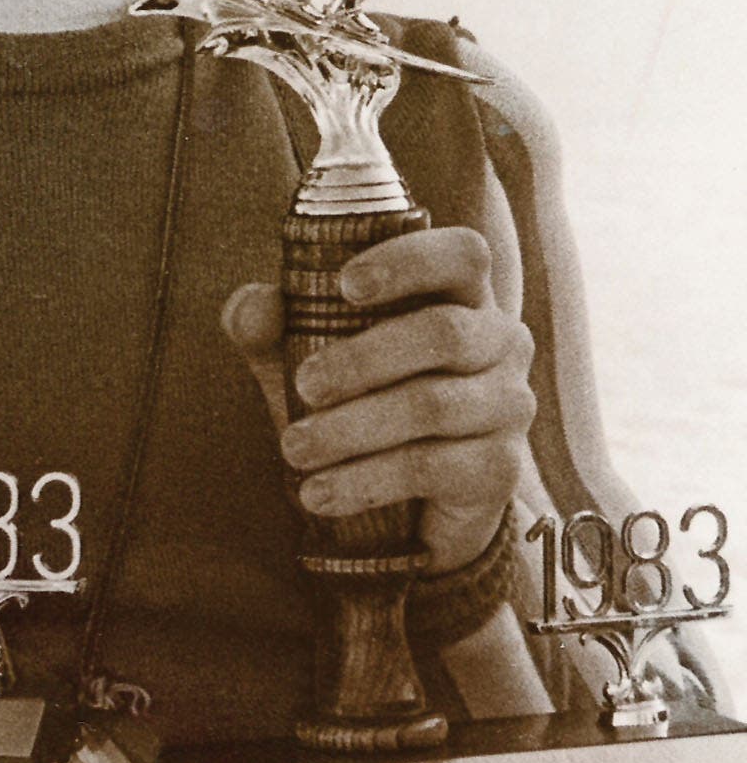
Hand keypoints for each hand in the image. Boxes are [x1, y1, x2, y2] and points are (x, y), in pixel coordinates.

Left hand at [222, 227, 534, 573]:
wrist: (405, 507)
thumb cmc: (356, 403)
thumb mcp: (304, 360)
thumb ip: (271, 328)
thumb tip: (254, 308)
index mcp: (462, 298)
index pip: (462, 255)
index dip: (409, 261)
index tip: (344, 285)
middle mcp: (500, 343)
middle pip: (443, 333)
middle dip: (362, 360)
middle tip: (303, 386)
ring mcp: (508, 405)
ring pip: (431, 405)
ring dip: (351, 429)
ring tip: (293, 450)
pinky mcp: (499, 468)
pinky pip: (431, 467)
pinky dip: (364, 481)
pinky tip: (319, 493)